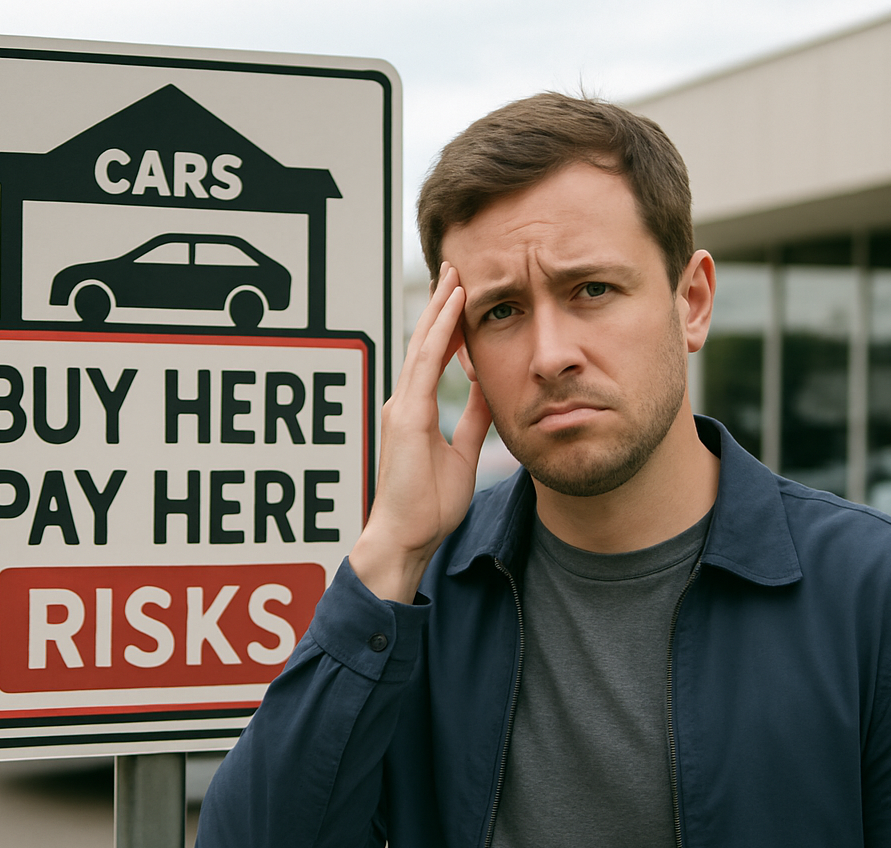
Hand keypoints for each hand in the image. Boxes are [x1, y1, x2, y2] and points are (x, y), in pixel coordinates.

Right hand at [349, 263, 492, 602]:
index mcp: (415, 411)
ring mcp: (401, 406)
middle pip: (425, 341)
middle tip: (457, 267)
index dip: (448, 324)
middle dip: (442, 304)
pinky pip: (425, 365)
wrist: (407, 537)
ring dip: (441, 307)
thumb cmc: (428, 505)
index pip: (434, 356)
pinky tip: (453, 306)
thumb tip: (488, 390)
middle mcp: (404, 401)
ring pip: (423, 344)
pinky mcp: (406, 416)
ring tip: (456, 273)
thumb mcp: (462, 453)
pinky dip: (439, 333)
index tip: (464, 295)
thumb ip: (472, 419)